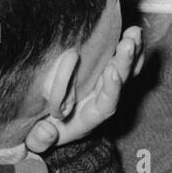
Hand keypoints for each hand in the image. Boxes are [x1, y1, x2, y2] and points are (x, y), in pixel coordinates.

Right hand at [25, 26, 142, 153]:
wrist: (52, 126)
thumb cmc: (44, 131)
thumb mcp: (37, 139)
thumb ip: (40, 139)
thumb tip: (47, 132)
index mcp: (88, 118)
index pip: (106, 106)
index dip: (111, 89)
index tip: (111, 72)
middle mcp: (102, 101)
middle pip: (120, 83)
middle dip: (125, 63)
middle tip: (128, 43)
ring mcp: (105, 86)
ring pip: (125, 70)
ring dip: (132, 52)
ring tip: (134, 32)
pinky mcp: (104, 74)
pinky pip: (123, 63)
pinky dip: (131, 49)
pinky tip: (134, 32)